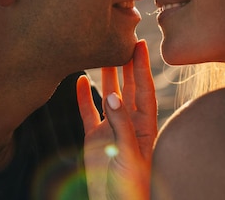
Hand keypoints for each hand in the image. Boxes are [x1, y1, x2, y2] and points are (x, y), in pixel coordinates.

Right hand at [77, 40, 157, 199]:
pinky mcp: (94, 139)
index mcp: (145, 125)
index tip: (139, 45)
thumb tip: (112, 95)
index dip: (142, 66)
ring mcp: (111, 129)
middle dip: (126, 64)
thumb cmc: (131, 186)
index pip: (145, 89)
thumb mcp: (129, 155)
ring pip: (108, 95)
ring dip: (106, 75)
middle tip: (123, 38)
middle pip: (129, 86)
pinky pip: (88, 112)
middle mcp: (129, 123)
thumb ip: (121, 125)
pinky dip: (84, 96)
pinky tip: (79, 79)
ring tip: (101, 51)